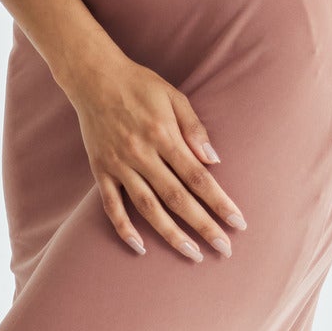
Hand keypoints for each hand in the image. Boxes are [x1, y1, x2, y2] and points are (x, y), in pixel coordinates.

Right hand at [65, 52, 246, 261]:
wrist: (93, 76)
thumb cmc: (140, 85)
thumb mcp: (174, 96)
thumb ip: (194, 128)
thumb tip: (214, 160)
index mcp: (164, 135)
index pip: (198, 177)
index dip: (219, 202)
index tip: (238, 223)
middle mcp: (141, 154)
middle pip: (177, 198)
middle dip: (203, 225)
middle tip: (224, 249)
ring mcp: (119, 164)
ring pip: (147, 207)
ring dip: (171, 234)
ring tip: (192, 254)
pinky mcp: (100, 170)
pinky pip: (111, 205)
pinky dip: (124, 228)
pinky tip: (140, 247)